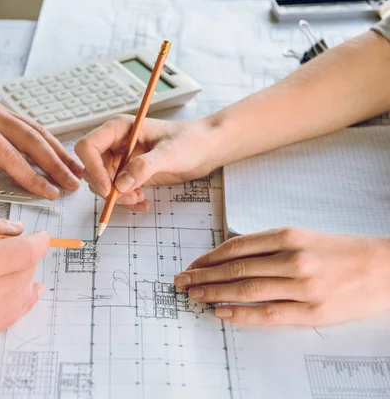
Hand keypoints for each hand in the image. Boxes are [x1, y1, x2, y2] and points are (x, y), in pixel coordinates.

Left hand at [0, 99, 82, 208]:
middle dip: (56, 163)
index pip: (12, 157)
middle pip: (32, 139)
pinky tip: (56, 152)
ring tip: (75, 168)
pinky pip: (28, 125)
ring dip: (56, 150)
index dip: (33, 178)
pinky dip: (45, 140)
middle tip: (74, 182)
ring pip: (35, 129)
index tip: (50, 193)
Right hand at [0, 211, 47, 353]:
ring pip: (22, 297)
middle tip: (14, 246)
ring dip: (24, 278)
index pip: (27, 252)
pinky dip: (18, 301)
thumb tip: (14, 228)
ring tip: (14, 266)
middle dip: (27, 256)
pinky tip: (19, 292)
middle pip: (27, 273)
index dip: (40, 242)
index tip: (42, 236)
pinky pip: (9, 318)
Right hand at [74, 115, 216, 210]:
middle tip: (129, 198)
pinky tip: (143, 202)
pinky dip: (126, 200)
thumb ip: (144, 167)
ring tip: (140, 199)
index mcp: (118, 129)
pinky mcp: (129, 173)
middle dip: (107, 188)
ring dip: (118, 197)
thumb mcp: (169, 153)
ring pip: (103, 184)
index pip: (88, 146)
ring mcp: (121, 159)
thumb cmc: (191, 140)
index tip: (108, 188)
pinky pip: (117, 191)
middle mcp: (115, 143)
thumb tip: (121, 184)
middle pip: (92, 169)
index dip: (92, 168)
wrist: (206, 148)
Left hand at [174, 227, 389, 325]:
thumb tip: (229, 257)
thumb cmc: (340, 251)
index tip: (192, 265)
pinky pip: (268, 314)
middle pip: (235, 269)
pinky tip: (221, 313)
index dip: (208, 258)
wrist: (384, 268)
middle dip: (202, 276)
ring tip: (194, 296)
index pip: (235, 247)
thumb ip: (268, 245)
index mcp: (288, 236)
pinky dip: (241, 314)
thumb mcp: (303, 236)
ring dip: (214, 294)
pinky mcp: (312, 311)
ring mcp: (302, 287)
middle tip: (181, 282)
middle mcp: (292, 259)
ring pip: (246, 290)